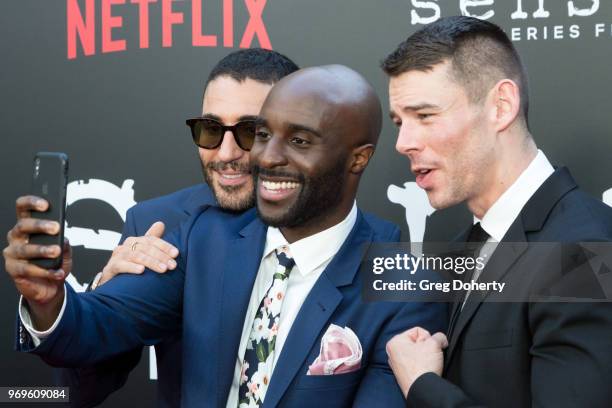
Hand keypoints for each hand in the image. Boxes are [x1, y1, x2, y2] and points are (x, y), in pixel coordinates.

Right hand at [3, 196, 70, 329]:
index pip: (23, 209)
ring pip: (24, 249)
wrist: (49, 287)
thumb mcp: (64, 251)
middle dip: (39, 225)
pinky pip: (27, 269)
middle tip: (56, 228)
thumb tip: (65, 238)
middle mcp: (16, 237)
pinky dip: (45, 271)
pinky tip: (57, 272)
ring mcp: (12, 253)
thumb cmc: (54, 263)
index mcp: (27, 227)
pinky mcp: (13, 269)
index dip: (31, 203)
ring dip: (41, 249)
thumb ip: (65, 243)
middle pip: (22, 226)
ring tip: (56, 251)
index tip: (45, 204)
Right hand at [98, 221, 178, 285]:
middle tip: (173, 265)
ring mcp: (118, 256)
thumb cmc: (131, 264)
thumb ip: (151, 239)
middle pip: (146, 248)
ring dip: (151, 262)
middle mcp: (126, 245)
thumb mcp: (142, 252)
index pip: (152, 240)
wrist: (111, 280)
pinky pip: (121, 265)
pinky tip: (142, 271)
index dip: (164, 246)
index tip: (176, 253)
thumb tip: (161, 223)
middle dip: (161, 256)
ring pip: (136, 256)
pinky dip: (132, 267)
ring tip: (163, 269)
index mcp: (136, 241)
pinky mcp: (111, 267)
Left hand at [386, 327, 447, 398]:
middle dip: (426, 348)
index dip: (428, 338)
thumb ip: (439, 336)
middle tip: (428, 356)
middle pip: (416, 342)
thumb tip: (441, 339)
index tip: (429, 348)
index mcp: (395, 342)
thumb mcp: (434, 344)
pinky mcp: (403, 375)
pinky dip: (421, 365)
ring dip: (425, 357)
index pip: (418, 331)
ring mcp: (397, 365)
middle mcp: (392, 353)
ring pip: (417, 353)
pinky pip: (415, 364)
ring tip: (427, 364)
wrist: (423, 389)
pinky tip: (425, 370)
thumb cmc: (423, 366)